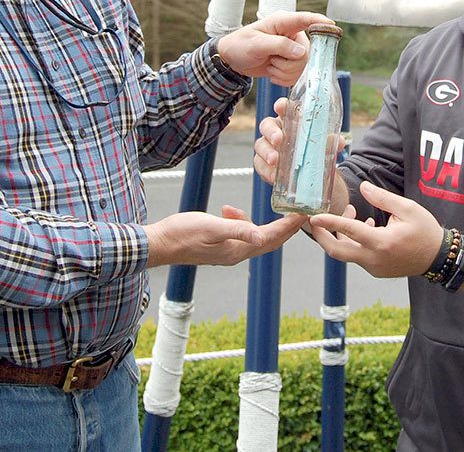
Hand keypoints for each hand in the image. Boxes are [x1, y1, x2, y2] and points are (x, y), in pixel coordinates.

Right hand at [143, 206, 304, 267]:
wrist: (159, 244)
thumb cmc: (182, 234)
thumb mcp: (211, 227)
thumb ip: (236, 229)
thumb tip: (261, 235)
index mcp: (238, 250)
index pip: (272, 237)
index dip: (289, 225)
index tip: (304, 213)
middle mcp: (236, 254)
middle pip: (270, 241)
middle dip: (287, 227)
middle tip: (302, 213)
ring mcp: (227, 252)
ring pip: (256, 238)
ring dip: (268, 225)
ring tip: (277, 210)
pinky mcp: (218, 246)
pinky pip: (239, 234)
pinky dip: (242, 222)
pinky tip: (230, 211)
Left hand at [216, 11, 333, 85]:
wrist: (232, 59)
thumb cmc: (240, 45)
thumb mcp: (256, 44)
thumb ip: (279, 46)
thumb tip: (302, 53)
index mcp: (283, 22)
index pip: (306, 19)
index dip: (320, 22)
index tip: (332, 25)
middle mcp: (292, 35)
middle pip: (306, 53)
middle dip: (288, 63)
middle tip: (272, 61)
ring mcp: (293, 49)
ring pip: (303, 67)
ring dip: (284, 71)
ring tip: (270, 65)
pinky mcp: (291, 63)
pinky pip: (297, 75)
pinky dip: (284, 78)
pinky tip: (273, 72)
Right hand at [253, 97, 347, 212]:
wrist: (313, 177)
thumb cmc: (315, 154)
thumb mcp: (324, 147)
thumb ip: (329, 142)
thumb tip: (339, 141)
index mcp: (290, 121)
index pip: (283, 109)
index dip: (281, 106)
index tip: (281, 107)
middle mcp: (277, 132)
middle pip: (267, 125)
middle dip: (271, 132)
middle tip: (279, 140)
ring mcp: (268, 148)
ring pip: (260, 145)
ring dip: (267, 152)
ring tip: (275, 160)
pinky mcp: (264, 165)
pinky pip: (260, 165)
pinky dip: (266, 170)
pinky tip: (273, 175)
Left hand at [307, 181, 440, 278]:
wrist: (438, 259)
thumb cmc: (425, 231)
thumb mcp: (408, 208)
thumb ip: (382, 198)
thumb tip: (364, 187)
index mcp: (381, 242)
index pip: (348, 231)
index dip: (329, 222)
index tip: (314, 216)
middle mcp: (373, 259)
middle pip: (336, 251)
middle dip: (322, 235)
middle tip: (315, 220)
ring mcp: (373, 268)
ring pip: (346, 252)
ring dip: (342, 234)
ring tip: (353, 211)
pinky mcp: (375, 271)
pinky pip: (357, 256)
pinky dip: (354, 241)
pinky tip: (366, 225)